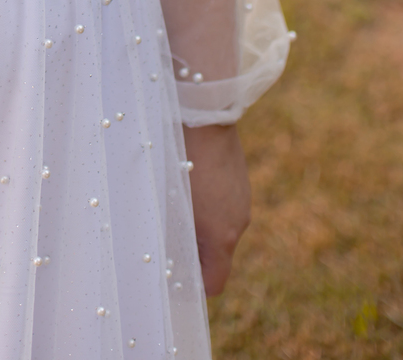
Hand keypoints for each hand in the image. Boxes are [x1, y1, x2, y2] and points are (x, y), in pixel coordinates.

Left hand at [182, 122, 250, 295]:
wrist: (204, 115)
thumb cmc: (180, 160)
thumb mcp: (171, 204)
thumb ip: (171, 235)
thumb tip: (160, 256)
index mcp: (222, 236)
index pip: (214, 284)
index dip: (194, 287)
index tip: (174, 278)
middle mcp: (238, 222)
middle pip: (217, 256)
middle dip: (193, 253)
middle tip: (166, 239)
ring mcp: (242, 199)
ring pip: (220, 228)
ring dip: (200, 225)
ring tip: (174, 204)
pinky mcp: (240, 180)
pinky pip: (225, 205)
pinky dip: (208, 204)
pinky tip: (187, 181)